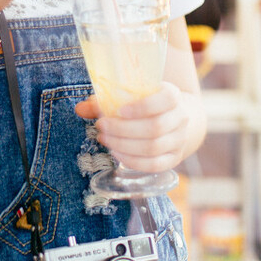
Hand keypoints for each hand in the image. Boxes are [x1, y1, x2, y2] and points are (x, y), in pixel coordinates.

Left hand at [75, 83, 191, 172]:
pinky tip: (117, 153)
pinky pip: (155, 165)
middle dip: (123, 129)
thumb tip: (79, 108)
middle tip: (101, 126)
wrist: (173, 117)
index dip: (143, 106)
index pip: (166, 99)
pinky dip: (133, 161)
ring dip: (125, 145)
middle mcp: (181, 117)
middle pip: (155, 127)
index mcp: (173, 95)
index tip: (119, 110)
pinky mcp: (174, 158)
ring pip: (153, 148)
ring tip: (105, 139)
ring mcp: (179, 140)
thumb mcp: (132, 95)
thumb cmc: (146, 103)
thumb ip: (105, 100)